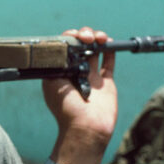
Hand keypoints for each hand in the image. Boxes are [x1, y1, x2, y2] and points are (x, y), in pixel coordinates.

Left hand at [42, 27, 116, 153]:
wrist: (86, 128)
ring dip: (98, 39)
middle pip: (80, 46)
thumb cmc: (66, 107)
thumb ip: (55, 63)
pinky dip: (111, 51)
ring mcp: (90, 76)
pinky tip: (110, 43)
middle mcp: (74, 72)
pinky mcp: (105, 82)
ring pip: (95, 50)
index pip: (64, 47)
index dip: (69, 38)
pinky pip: (109, 62)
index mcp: (59, 71)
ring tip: (100, 38)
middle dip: (83, 36)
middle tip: (86, 38)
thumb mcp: (52, 82)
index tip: (74, 36)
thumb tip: (56, 47)